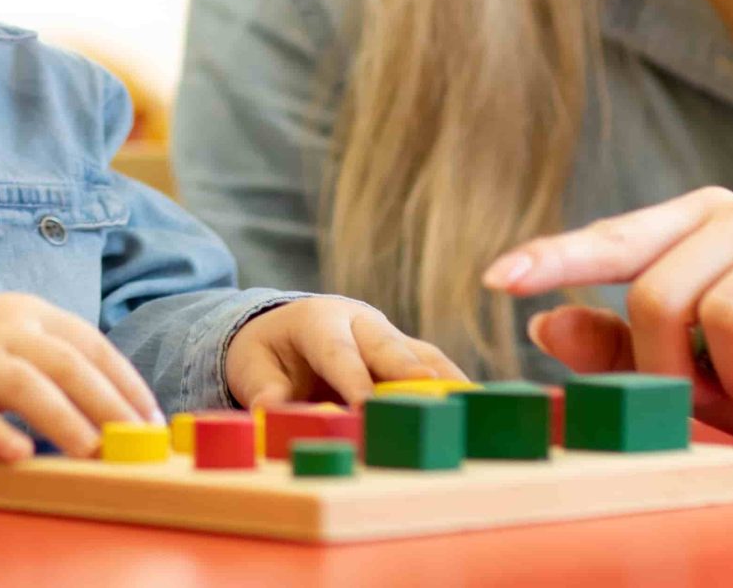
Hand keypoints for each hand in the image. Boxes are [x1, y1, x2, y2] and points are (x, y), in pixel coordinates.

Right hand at [0, 293, 160, 461]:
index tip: (152, 422)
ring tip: (89, 450)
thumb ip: (57, 364)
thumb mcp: (13, 337)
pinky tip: (17, 455)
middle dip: (105, 402)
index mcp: (30, 313)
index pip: (90, 344)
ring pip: (22, 385)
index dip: (125, 382)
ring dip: (61, 418)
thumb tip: (119, 414)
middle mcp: (3, 328)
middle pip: (64, 363)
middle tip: (132, 441)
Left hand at [226, 297, 462, 407]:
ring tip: (473, 409)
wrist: (284, 329)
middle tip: (431, 400)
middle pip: (388, 347)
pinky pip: (437, 367)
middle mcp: (359, 321)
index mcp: (318, 320)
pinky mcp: (409, 352)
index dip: (353, 379)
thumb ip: (263, 389)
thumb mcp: (251, 367)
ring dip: (445, 381)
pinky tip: (481, 412)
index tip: (366, 406)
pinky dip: (457, 387)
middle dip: (409, 373)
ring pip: (422, 355)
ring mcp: (389, 335)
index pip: (337, 351)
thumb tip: (271, 410)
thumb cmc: (268, 352)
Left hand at [484, 184, 732, 462]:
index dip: (557, 258)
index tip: (497, 280)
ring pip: (725, 313)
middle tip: (726, 398)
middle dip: (676, 371)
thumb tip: (545, 328)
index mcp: (713, 223)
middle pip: (662, 292)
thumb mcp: (702, 382)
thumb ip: (630, 354)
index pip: (621, 238)